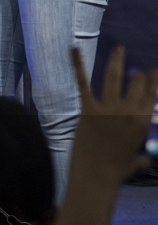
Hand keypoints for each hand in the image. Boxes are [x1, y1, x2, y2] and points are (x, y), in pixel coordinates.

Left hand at [69, 45, 157, 183]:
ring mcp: (108, 109)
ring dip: (116, 60)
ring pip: (113, 78)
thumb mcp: (134, 163)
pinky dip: (78, 64)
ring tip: (119, 48)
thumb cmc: (115, 172)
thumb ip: (141, 158)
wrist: (96, 177)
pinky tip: (74, 48)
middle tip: (134, 68)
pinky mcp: (88, 109)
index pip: (151, 96)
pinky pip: (83, 82)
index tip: (154, 70)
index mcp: (142, 123)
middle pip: (136, 84)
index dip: (153, 81)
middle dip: (136, 74)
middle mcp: (129, 112)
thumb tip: (145, 160)